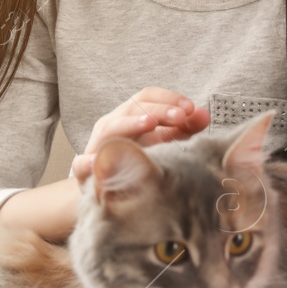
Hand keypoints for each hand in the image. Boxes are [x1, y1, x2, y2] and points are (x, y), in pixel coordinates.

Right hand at [70, 87, 210, 183]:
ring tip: (149, 123)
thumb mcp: (163, 142)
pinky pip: (81, 164)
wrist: (106, 191)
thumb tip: (204, 115)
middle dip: (159, 110)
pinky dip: (88, 161)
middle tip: (181, 116)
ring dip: (131, 124)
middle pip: (133, 108)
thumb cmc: (137, 162)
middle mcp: (112, 125)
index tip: (190, 108)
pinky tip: (98, 161)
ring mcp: (96, 145)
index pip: (147, 96)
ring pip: (110, 129)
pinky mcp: (84, 171)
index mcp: (130, 116)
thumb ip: (184, 128)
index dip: (169, 98)